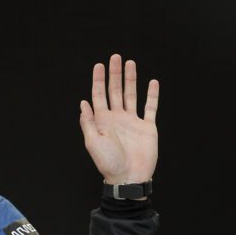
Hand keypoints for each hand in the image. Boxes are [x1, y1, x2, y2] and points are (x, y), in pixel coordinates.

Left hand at [79, 53, 159, 184]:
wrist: (128, 177)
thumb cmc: (108, 163)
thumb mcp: (93, 142)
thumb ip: (88, 122)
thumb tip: (83, 103)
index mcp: (102, 121)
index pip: (99, 96)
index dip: (98, 80)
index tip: (99, 65)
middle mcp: (117, 118)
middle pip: (115, 91)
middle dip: (114, 74)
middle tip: (115, 57)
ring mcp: (132, 121)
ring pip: (132, 95)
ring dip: (131, 79)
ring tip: (130, 63)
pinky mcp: (147, 127)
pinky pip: (150, 107)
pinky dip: (152, 95)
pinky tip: (152, 82)